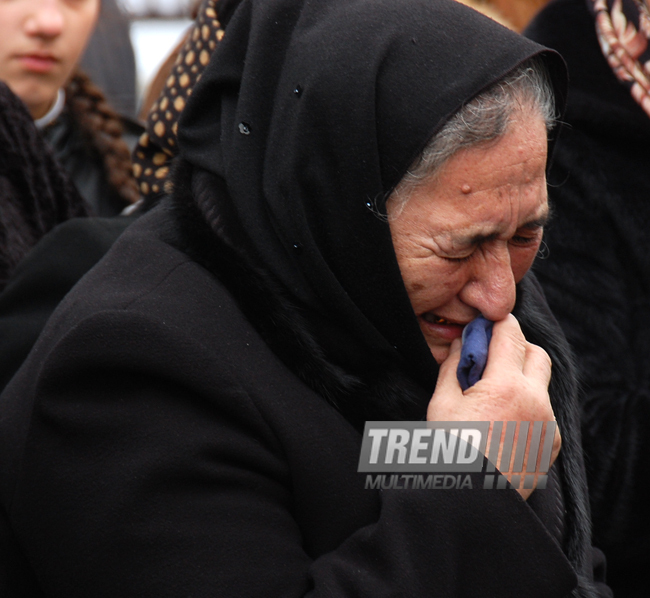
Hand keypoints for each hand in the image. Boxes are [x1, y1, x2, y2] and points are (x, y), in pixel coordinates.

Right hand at [426, 314, 560, 499]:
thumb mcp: (442, 403)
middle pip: (537, 353)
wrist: (471, 500)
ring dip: (523, 376)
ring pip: (543, 383)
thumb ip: (453, 366)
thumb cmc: (450, 451)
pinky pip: (545, 410)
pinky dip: (528, 404)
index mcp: (505, 386)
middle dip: (516, 347)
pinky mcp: (552, 442)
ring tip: (494, 394)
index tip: (486, 323)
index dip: (498, 323)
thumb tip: (462, 345)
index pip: (511, 334)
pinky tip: (504, 419)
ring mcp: (548, 422)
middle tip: (491, 357)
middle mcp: (535, 400)